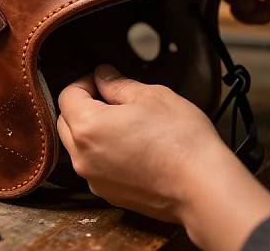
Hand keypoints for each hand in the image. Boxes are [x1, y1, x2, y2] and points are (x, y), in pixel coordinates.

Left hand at [58, 64, 269, 250]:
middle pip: (66, 121)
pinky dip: (102, 151)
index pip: (68, 95)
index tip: (103, 80)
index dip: (84, 81)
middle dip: (83, 104)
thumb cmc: (180, 141)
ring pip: (78, 145)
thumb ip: (117, 84)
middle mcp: (82, 157)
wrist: (204, 189)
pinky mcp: (108, 194)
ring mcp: (93, 179)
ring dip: (91, 129)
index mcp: (87, 127)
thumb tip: (102, 75)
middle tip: (111, 98)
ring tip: (124, 121)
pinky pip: (93, 165)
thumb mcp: (150, 96)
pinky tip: (130, 145)